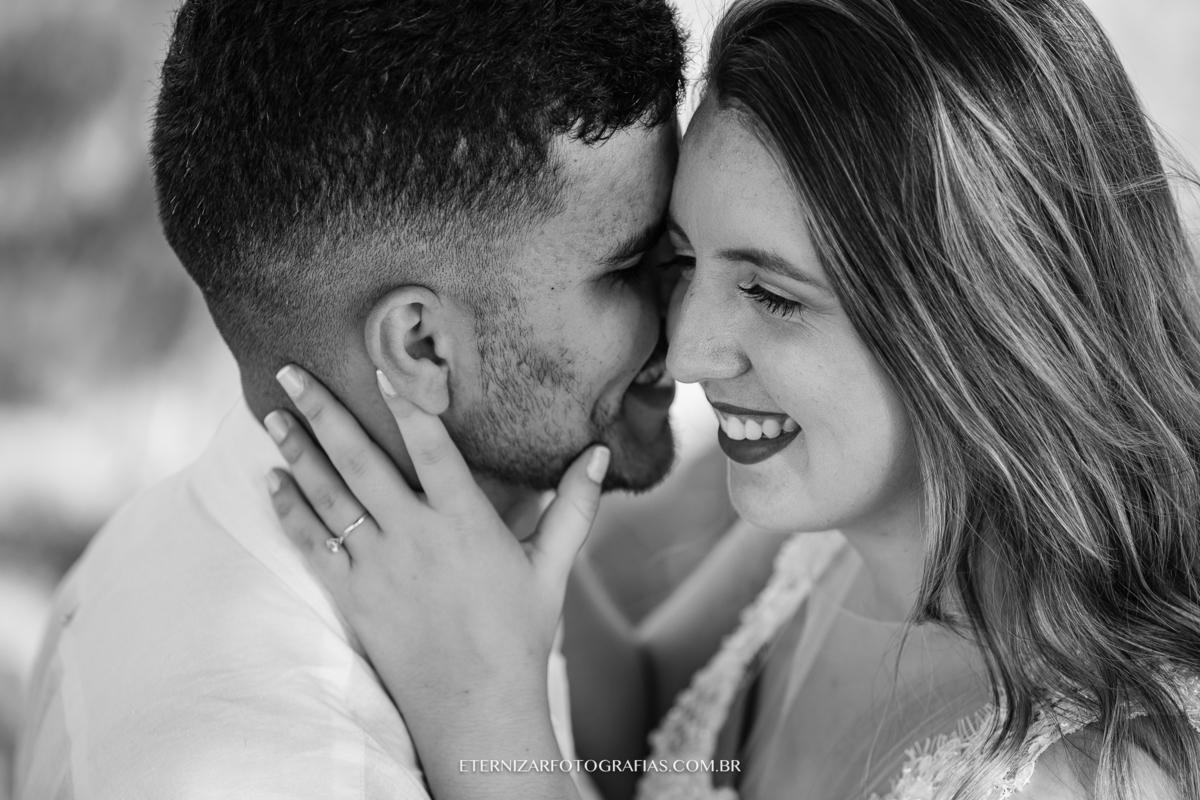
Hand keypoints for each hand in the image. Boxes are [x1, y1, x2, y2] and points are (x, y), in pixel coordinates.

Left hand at [263, 364, 607, 769]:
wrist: (475, 705)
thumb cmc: (518, 635)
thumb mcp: (553, 568)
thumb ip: (573, 507)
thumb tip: (601, 453)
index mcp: (465, 522)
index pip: (430, 447)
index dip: (405, 401)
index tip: (380, 363)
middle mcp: (415, 536)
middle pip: (359, 460)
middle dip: (322, 412)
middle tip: (289, 372)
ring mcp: (378, 566)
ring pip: (327, 496)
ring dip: (296, 452)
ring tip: (270, 415)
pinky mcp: (353, 596)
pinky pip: (312, 544)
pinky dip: (290, 510)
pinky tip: (272, 482)